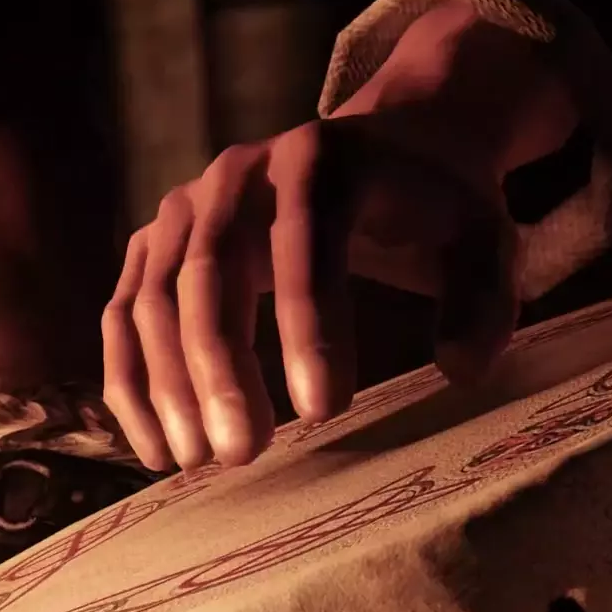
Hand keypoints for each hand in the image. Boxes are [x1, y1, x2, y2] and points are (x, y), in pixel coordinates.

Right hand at [102, 107, 519, 471]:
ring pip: (153, 296)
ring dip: (168, 384)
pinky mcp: (157, 243)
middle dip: (220, 369)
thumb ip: (484, 299)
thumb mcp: (486, 237)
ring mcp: (187, 206)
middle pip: (209, 272)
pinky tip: (159, 450)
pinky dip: (130, 382)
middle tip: (245, 453)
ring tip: (201, 463)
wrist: (388, 148)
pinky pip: (125, 313)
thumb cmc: (436, 205)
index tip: (328, 412)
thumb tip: (458, 370)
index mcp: (321, 160)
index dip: (311, 327)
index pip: (305, 244)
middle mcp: (239, 174)